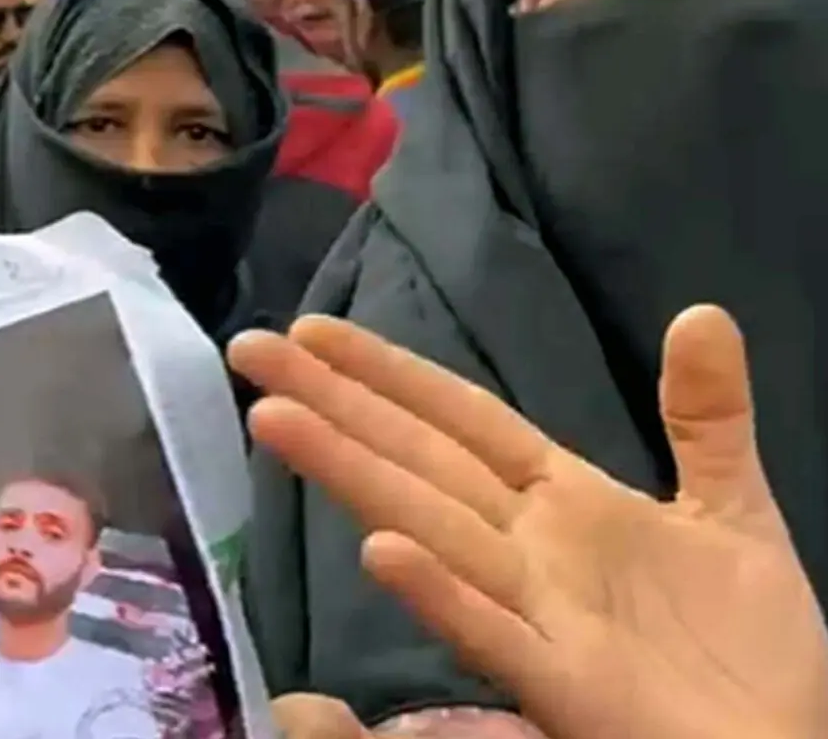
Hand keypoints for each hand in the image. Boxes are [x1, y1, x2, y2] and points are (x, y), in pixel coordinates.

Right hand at [229, 306, 827, 738]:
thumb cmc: (746, 642)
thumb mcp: (732, 508)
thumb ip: (706, 415)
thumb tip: (704, 312)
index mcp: (564, 500)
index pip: (461, 419)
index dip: (390, 372)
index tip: (315, 327)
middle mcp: (529, 547)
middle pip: (418, 460)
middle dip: (333, 404)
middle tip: (251, 351)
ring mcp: (537, 613)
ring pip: (430, 527)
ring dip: (353, 474)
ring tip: (276, 421)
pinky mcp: (563, 684)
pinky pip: (492, 632)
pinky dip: (437, 592)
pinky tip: (380, 552)